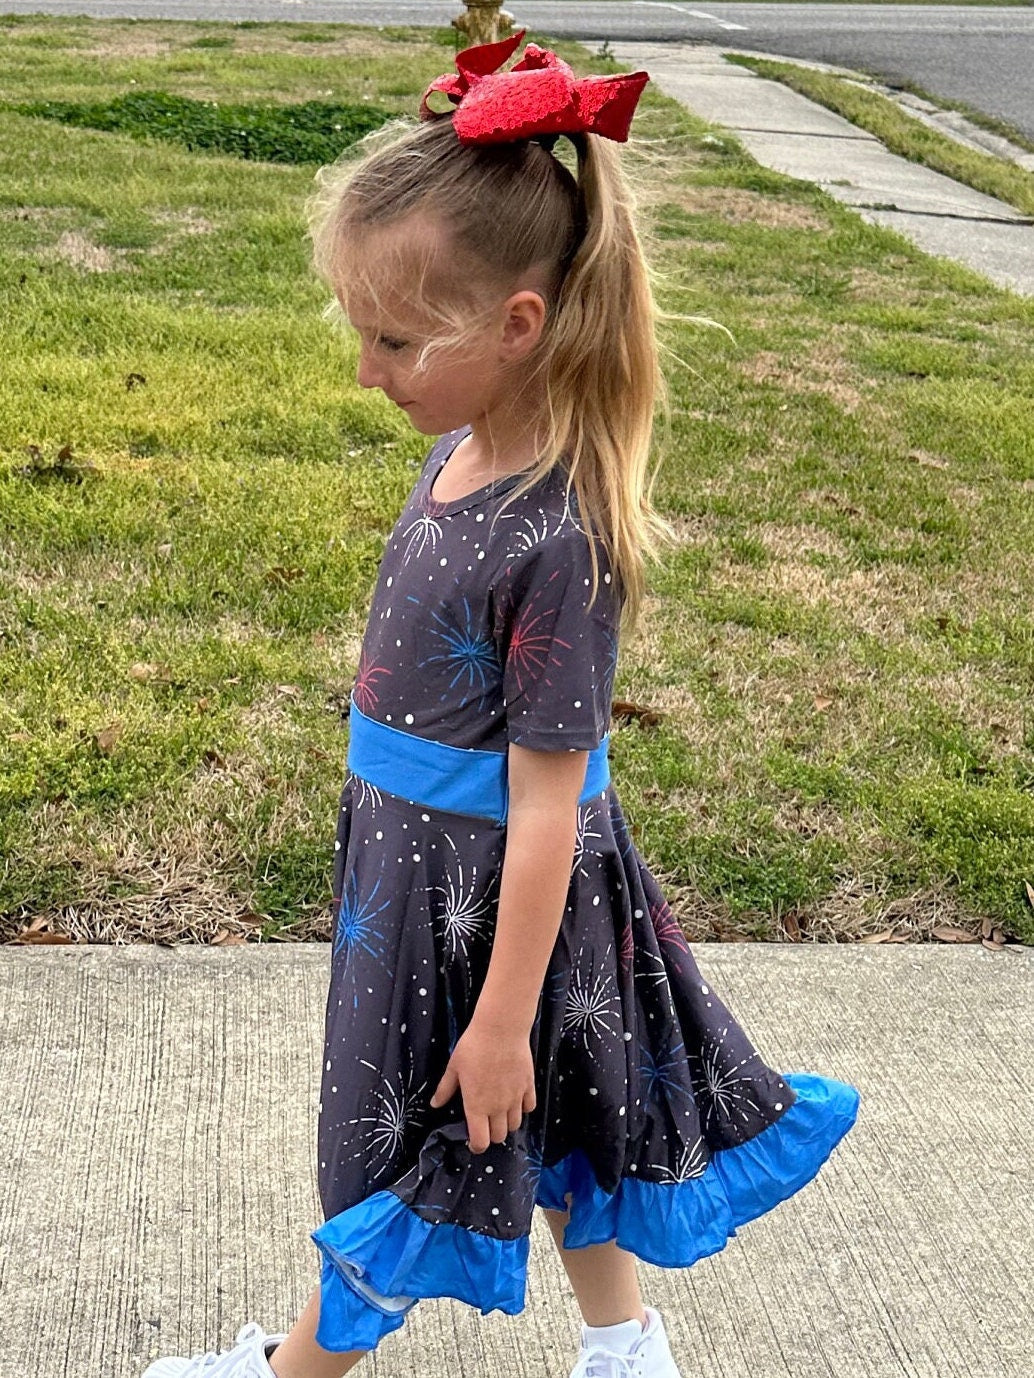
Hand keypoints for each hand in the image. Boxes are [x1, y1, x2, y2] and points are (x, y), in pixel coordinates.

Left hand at [429, 1017, 536, 1153]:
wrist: (501, 1028)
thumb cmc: (474, 1046)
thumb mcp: (454, 1068)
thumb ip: (445, 1089)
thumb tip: (435, 1104)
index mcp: (477, 1106)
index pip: (481, 1142)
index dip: (476, 1146)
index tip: (472, 1140)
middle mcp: (498, 1107)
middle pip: (499, 1136)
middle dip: (491, 1134)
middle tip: (484, 1122)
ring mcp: (515, 1097)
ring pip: (515, 1124)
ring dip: (506, 1122)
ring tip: (499, 1111)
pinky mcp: (528, 1086)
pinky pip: (529, 1107)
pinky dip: (523, 1107)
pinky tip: (515, 1098)